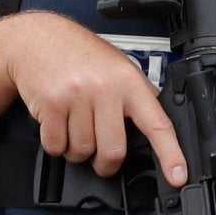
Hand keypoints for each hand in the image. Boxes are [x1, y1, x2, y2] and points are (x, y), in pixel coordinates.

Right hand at [0, 13, 187, 183]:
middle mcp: (105, 89)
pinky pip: (56, 146)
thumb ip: (138, 96)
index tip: (177, 176)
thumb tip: (159, 126)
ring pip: (82, 151)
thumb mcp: (119, 67)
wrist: (37, 38)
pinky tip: (58, 125)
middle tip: (102, 159)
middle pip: (113, 151)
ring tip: (75, 128)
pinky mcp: (50, 104)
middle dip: (106, 164)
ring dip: (77, 151)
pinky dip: (56, 145)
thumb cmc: (82, 55)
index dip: (170, 154)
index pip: (157, 124)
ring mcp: (77, 96)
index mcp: (129, 82)